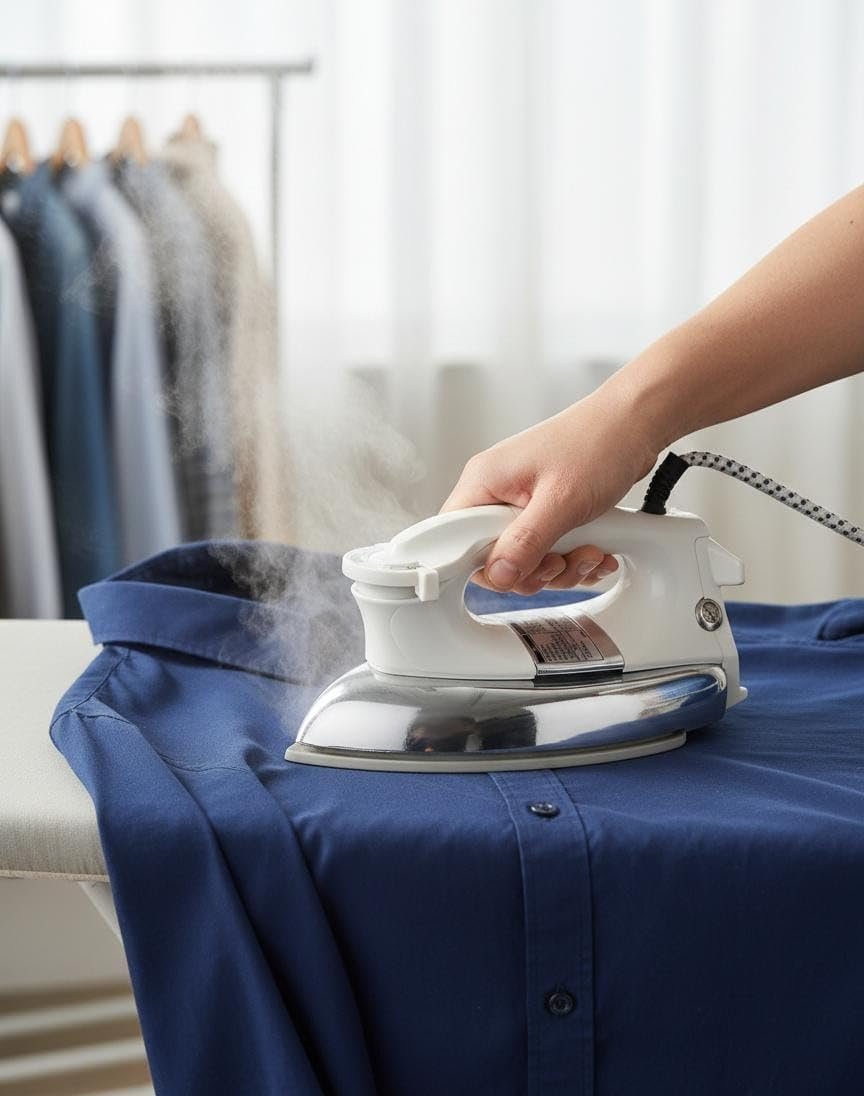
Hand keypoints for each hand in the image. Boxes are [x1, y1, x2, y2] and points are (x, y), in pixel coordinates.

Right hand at [441, 387, 659, 592]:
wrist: (636, 425)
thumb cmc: (598, 442)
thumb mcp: (560, 501)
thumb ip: (524, 543)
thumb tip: (497, 576)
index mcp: (485, 481)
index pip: (454, 538)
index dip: (482, 564)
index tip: (514, 572)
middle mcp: (498, 491)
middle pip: (494, 556)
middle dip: (534, 569)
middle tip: (559, 560)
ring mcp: (522, 502)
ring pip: (525, 559)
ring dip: (561, 566)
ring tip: (588, 549)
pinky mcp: (545, 511)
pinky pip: (547, 551)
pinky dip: (574, 558)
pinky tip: (595, 548)